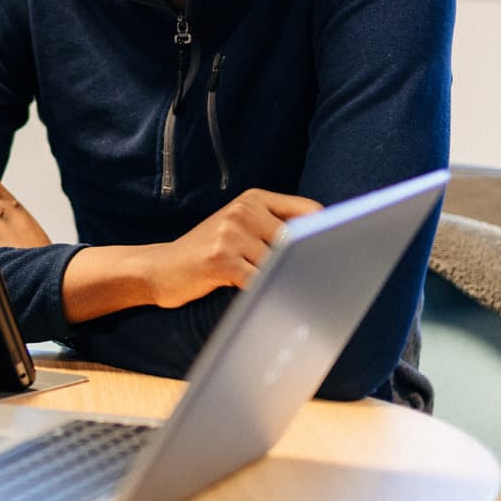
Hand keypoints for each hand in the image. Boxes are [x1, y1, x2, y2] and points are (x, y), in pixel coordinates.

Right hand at [145, 188, 323, 307]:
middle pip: (298, 241)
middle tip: (323, 285)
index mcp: (253, 199)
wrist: (158, 269)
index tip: (342, 253)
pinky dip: (266, 294)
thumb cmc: (207, 254)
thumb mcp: (239, 229)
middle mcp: (243, 210)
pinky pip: (260, 281)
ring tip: (283, 295)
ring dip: (283, 283)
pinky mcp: (221, 260)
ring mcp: (231, 233)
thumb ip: (275, 228)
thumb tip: (325, 245)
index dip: (327, 234)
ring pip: (280, 264)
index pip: (309, 211)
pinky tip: (263, 301)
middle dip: (307, 263)